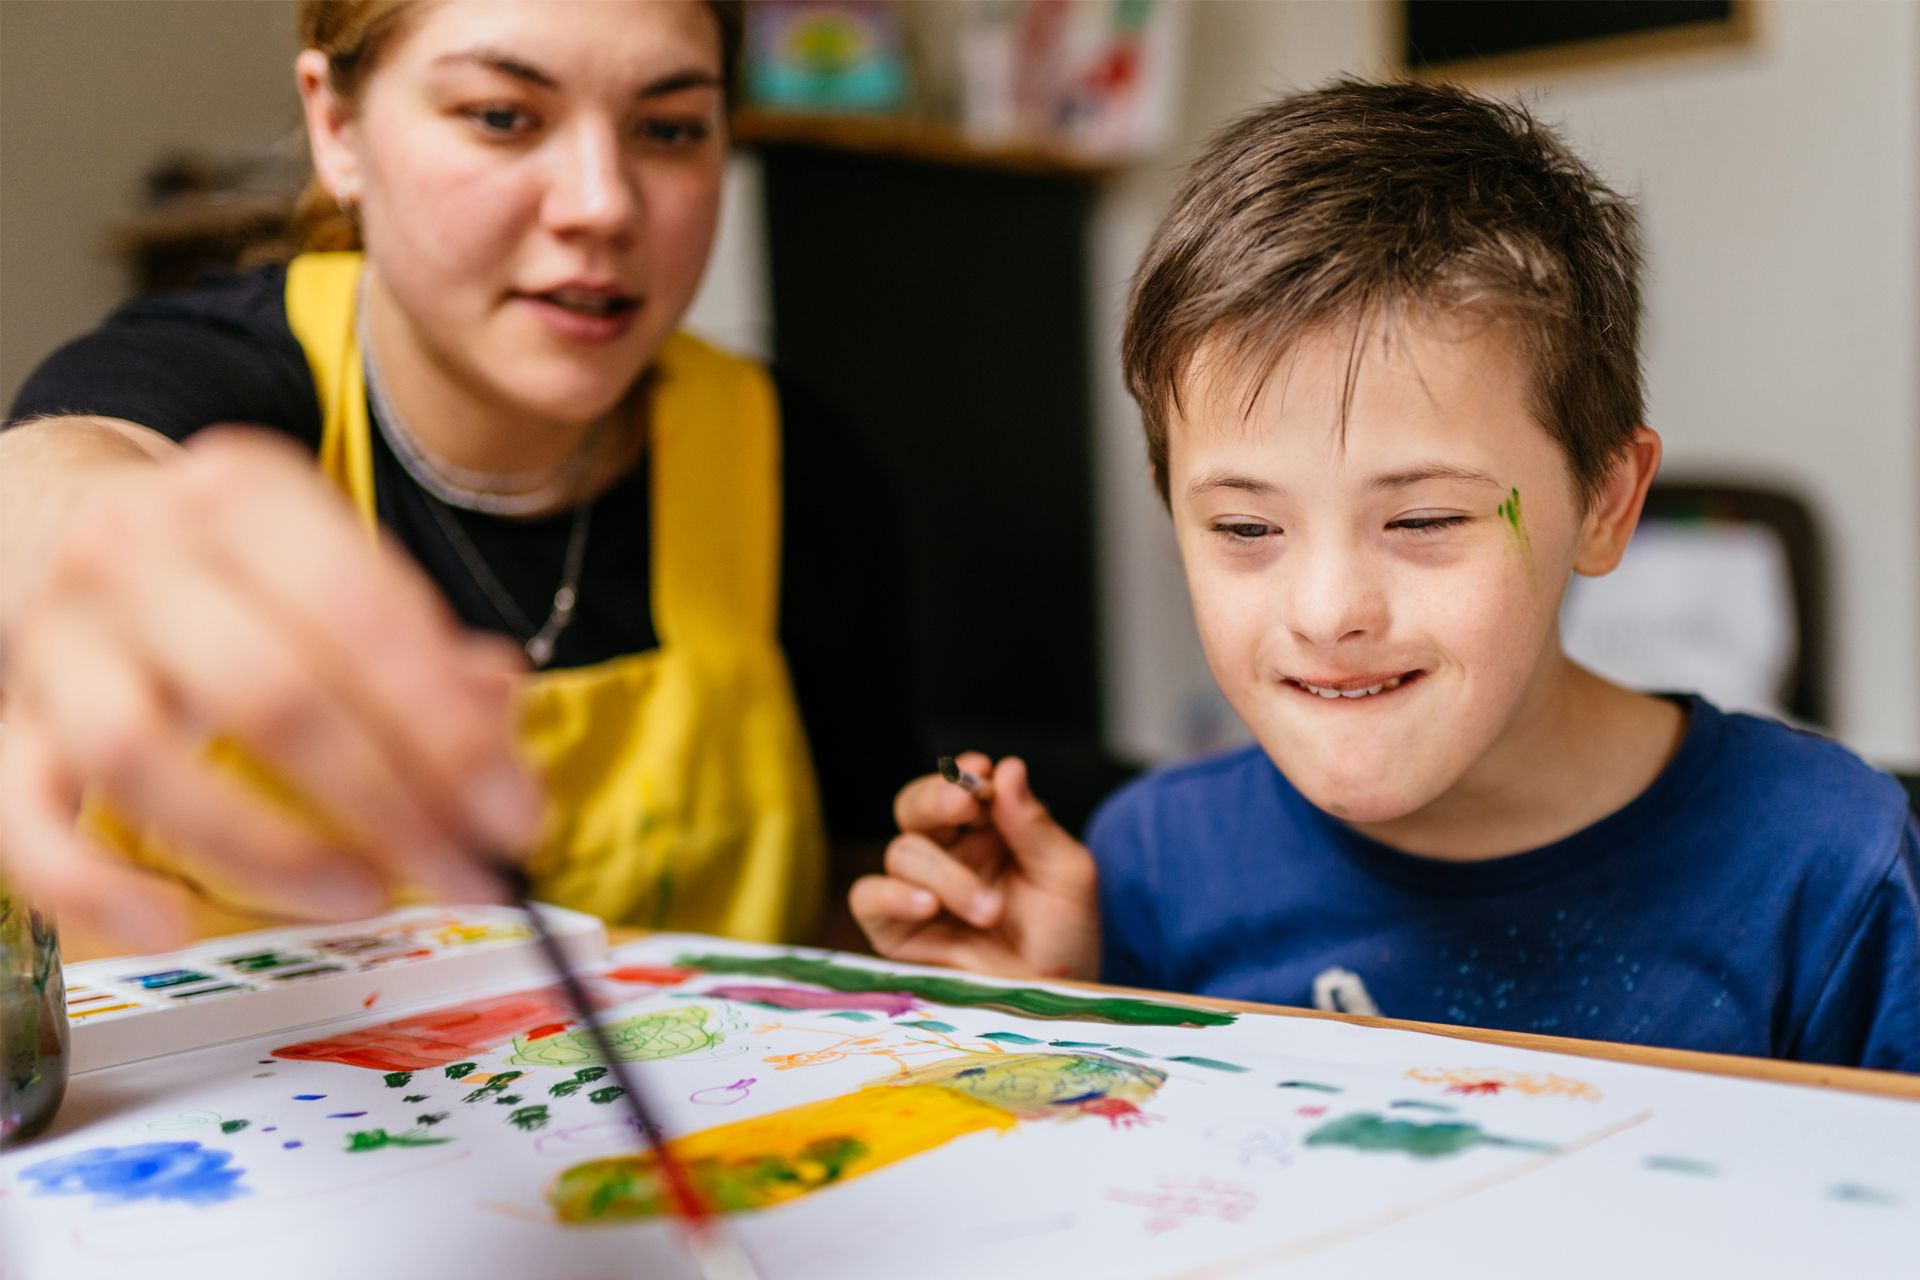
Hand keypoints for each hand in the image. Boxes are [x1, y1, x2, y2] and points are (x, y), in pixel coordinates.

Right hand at [0, 428, 541, 949]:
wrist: (67, 511)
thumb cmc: (234, 560)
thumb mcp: (332, 558)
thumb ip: (421, 640)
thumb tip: (497, 711)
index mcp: (242, 493)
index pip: (360, 613)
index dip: (447, 726)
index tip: (512, 809)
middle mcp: (137, 553)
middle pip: (269, 692)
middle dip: (388, 799)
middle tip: (467, 868)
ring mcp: (59, 639)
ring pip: (140, 757)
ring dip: (267, 849)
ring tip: (364, 894)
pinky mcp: (10, 719)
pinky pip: (25, 817)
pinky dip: (93, 885)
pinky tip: (173, 924)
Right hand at [849, 752, 1099, 979]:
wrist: (1055, 1001)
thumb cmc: (1064, 938)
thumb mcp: (1066, 876)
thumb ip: (1034, 825)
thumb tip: (1008, 767)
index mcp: (987, 830)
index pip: (960, 786)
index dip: (962, 775)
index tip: (981, 773)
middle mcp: (948, 854)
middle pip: (915, 805)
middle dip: (936, 798)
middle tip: (965, 806)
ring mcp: (918, 890)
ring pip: (903, 851)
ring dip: (947, 874)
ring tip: (990, 910)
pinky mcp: (895, 930)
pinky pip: (868, 896)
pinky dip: (891, 893)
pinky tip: (928, 905)